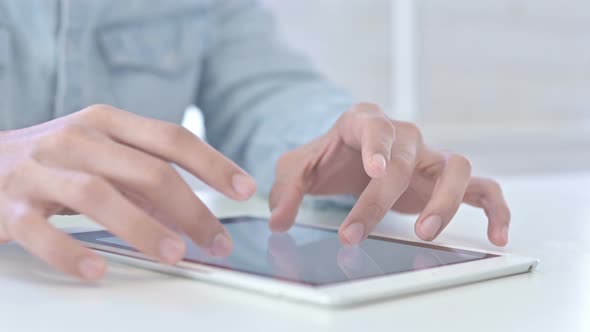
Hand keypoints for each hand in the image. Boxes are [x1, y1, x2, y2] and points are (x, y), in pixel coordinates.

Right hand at [0, 104, 255, 279]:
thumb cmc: (56, 160)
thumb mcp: (103, 155)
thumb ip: (145, 179)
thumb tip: (192, 212)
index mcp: (106, 123)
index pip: (171, 138)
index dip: (213, 164)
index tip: (244, 189)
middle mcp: (77, 141)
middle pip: (147, 171)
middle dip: (191, 209)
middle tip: (217, 241)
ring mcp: (42, 172)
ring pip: (99, 197)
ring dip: (143, 228)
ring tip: (175, 255)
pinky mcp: (10, 207)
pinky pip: (42, 232)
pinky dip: (71, 253)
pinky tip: (97, 270)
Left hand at [269, 103, 509, 246]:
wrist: (351, 160)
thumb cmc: (328, 159)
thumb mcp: (298, 168)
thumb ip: (287, 188)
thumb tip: (280, 219)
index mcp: (365, 122)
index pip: (376, 126)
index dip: (378, 145)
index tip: (374, 169)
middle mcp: (403, 135)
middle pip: (406, 159)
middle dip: (379, 200)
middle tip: (353, 235)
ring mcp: (429, 156)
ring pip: (457, 167)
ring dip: (445, 200)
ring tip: (424, 233)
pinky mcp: (445, 179)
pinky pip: (484, 188)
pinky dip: (495, 208)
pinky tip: (495, 235)